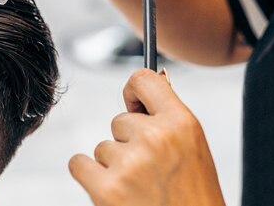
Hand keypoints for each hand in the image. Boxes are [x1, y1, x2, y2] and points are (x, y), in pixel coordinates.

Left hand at [69, 69, 225, 205]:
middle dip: (128, 144)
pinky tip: (115, 194)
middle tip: (151, 173)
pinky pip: (78, 163)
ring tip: (140, 189)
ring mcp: (129, 163)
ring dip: (114, 166)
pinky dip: (90, 178)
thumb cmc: (193, 201)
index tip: (134, 106)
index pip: (144, 80)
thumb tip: (139, 99)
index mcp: (182, 124)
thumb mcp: (194, 152)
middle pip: (119, 121)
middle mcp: (156, 138)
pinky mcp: (106, 187)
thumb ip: (168, 122)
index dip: (134, 93)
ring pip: (102, 146)